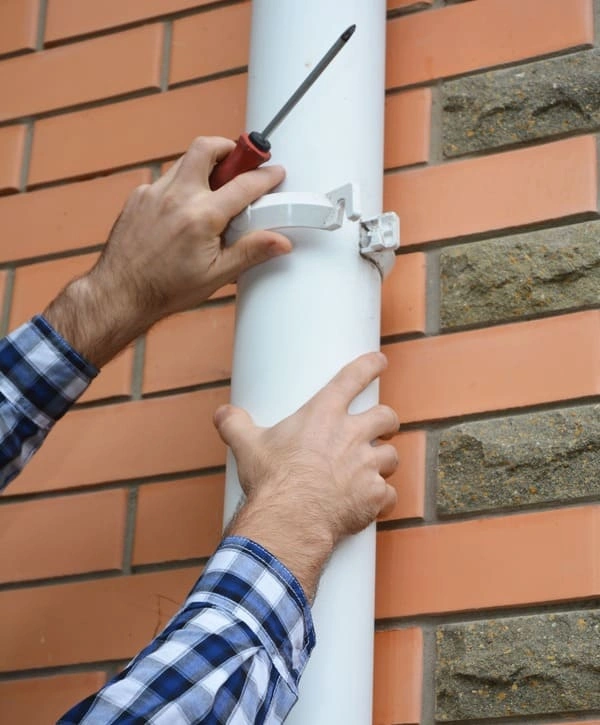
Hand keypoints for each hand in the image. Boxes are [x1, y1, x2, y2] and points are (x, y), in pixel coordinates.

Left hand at [44, 136, 290, 367]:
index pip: (244, 185)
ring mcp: (154, 193)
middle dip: (230, 148)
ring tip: (216, 188)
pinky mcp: (139, 196)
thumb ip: (251, 252)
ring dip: (205, 166)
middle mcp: (177, 197)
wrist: (121, 293)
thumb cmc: (166, 289)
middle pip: (207, 148)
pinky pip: (166, 179)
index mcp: (201, 217)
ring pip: (185, 160)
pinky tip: (186, 209)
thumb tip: (280, 242)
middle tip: (241, 163)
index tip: (276, 173)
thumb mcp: (216, 275)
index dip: (266, 176)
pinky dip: (182, 185)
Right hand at [214, 352, 398, 600]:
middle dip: (387, 420)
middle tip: (382, 426)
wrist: (290, 519)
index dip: (369, 366)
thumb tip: (222, 413)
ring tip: (374, 468)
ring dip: (384, 461)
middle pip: (386, 416)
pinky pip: (388, 494)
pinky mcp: (373, 496)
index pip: (353, 378)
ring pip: (391, 456)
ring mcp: (367, 466)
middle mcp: (351, 435)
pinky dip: (382, 498)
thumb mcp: (247, 446)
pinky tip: (372, 502)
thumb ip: (235, 425)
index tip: (380, 361)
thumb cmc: (272, 479)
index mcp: (324, 415)